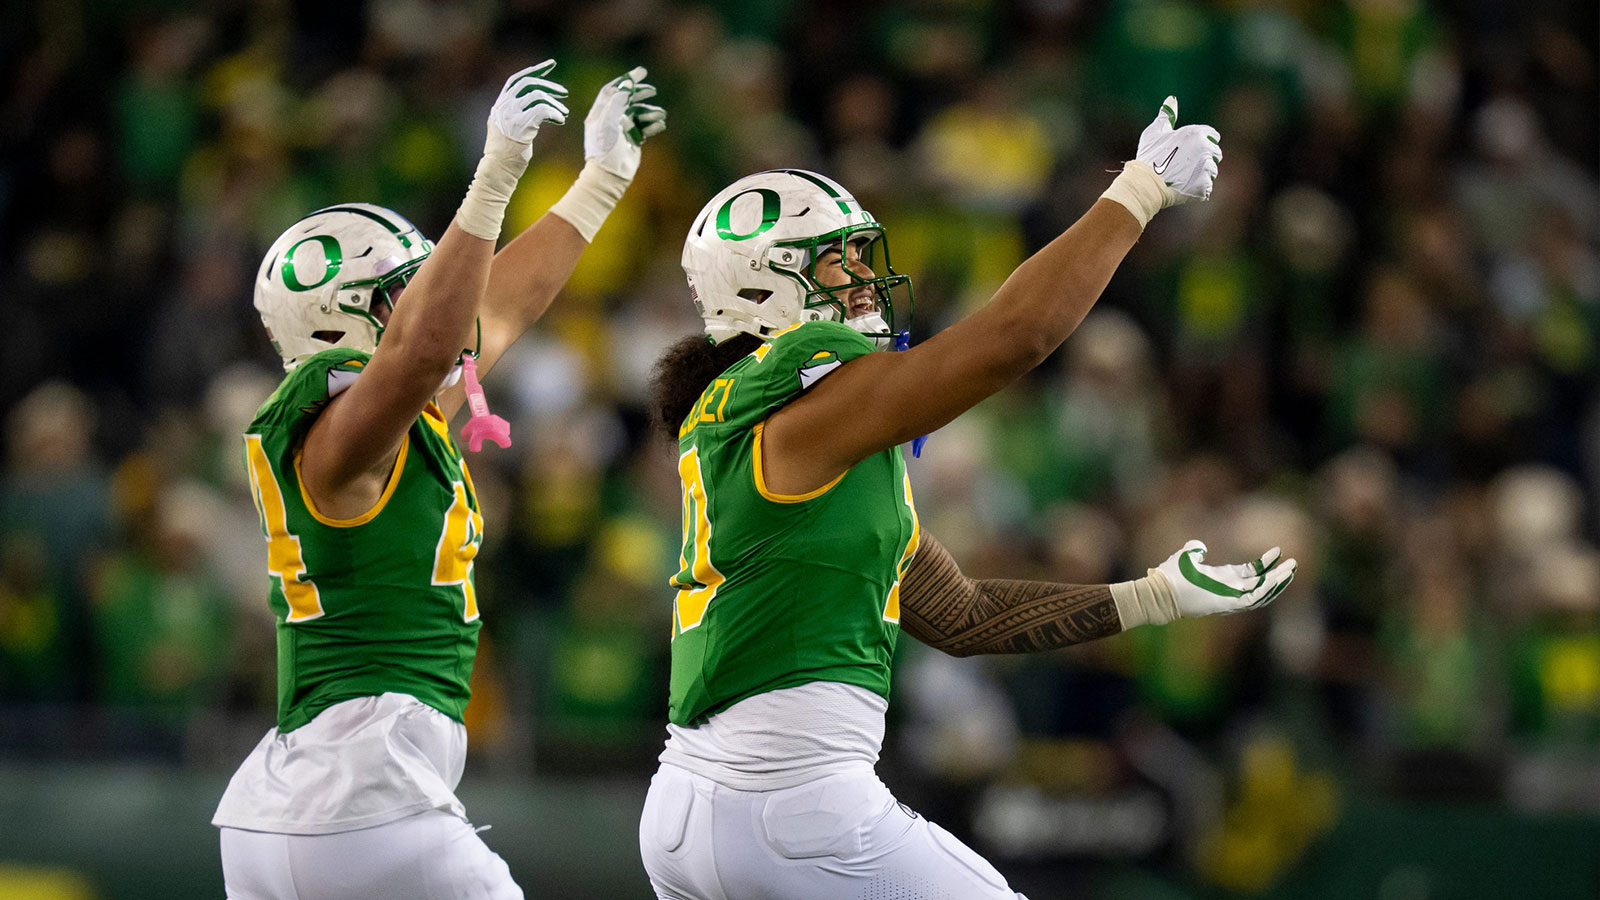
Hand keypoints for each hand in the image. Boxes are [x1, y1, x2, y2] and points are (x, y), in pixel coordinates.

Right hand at [487, 60, 569, 155]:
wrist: (499, 169)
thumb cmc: (507, 154)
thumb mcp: (508, 128)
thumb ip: (517, 114)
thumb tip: (538, 105)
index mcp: (500, 105)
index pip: (517, 80)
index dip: (535, 70)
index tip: (551, 64)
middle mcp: (503, 106)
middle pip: (528, 84)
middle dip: (549, 85)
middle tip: (564, 92)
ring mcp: (511, 114)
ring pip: (537, 96)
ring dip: (555, 103)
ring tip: (563, 114)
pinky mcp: (521, 124)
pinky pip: (543, 110)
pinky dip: (555, 113)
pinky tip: (560, 120)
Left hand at [583, 66, 667, 180]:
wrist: (610, 176)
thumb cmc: (605, 150)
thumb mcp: (608, 123)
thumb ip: (616, 103)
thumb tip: (625, 87)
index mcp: (600, 113)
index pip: (612, 90)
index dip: (626, 80)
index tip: (641, 72)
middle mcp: (610, 119)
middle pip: (626, 100)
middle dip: (640, 93)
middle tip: (652, 90)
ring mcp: (622, 129)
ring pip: (638, 113)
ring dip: (649, 111)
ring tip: (659, 114)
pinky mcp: (632, 140)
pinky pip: (644, 127)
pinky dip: (652, 124)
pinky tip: (659, 125)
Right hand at [1133, 96, 1220, 204]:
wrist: (1144, 183)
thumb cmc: (1148, 157)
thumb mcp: (1154, 132)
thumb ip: (1166, 115)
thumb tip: (1172, 99)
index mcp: (1195, 133)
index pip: (1214, 136)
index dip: (1203, 143)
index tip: (1191, 150)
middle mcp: (1204, 148)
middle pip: (1216, 154)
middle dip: (1204, 159)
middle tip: (1185, 166)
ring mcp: (1205, 167)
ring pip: (1212, 171)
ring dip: (1201, 175)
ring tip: (1182, 178)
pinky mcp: (1204, 184)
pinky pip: (1207, 187)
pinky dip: (1198, 189)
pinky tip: (1184, 187)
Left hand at [1153, 540, 1294, 617]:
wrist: (1159, 591)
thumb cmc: (1170, 576)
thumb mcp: (1186, 556)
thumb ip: (1195, 549)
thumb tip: (1200, 546)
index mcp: (1222, 580)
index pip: (1251, 574)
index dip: (1265, 564)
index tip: (1278, 551)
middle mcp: (1229, 590)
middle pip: (1260, 584)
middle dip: (1278, 575)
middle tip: (1294, 564)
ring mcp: (1229, 598)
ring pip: (1261, 593)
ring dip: (1277, 582)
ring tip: (1292, 569)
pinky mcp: (1227, 603)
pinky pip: (1252, 598)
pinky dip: (1266, 589)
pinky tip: (1277, 578)